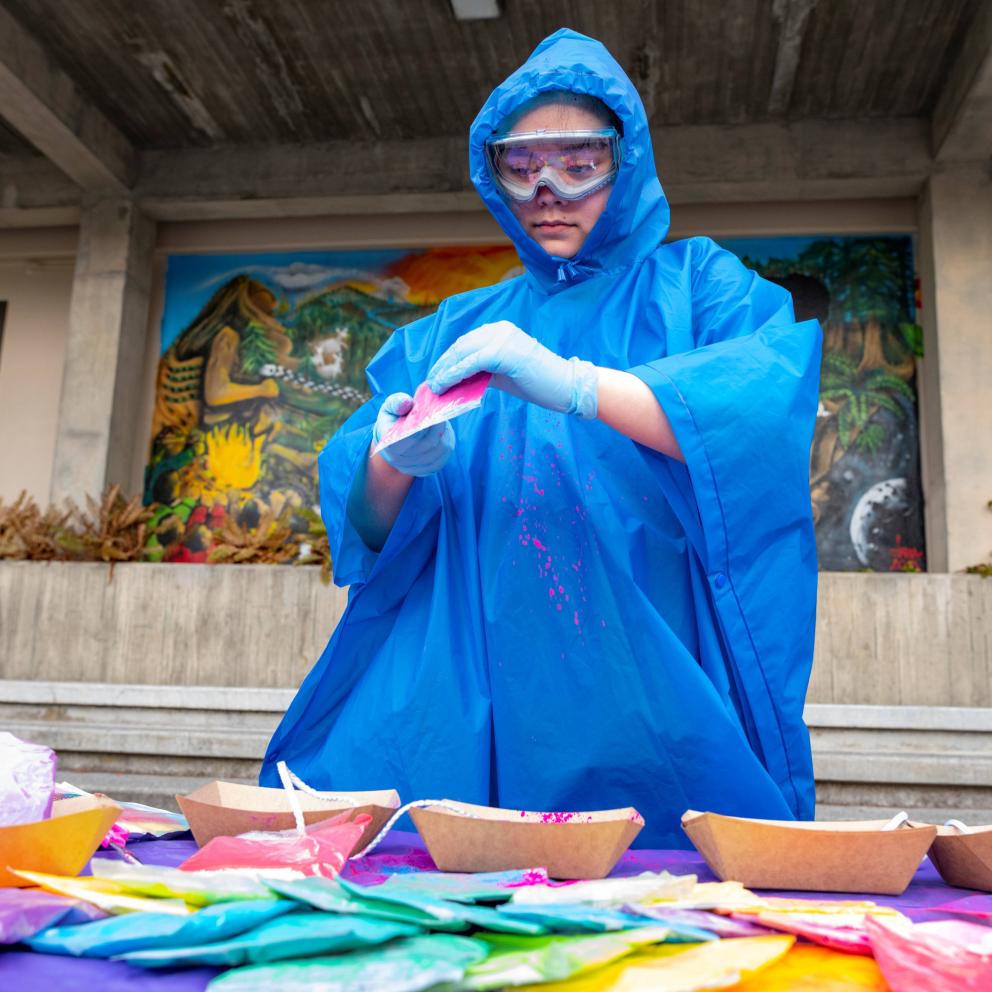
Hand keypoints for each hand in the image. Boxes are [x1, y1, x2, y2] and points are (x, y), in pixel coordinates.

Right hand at [372, 392, 454, 476]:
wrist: (394, 440)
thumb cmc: (393, 419)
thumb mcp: (391, 407)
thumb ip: (397, 402)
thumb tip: (406, 403)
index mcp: (388, 443)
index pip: (409, 437)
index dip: (422, 425)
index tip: (430, 411)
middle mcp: (399, 459)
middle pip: (427, 444)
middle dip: (437, 427)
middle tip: (441, 413)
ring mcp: (413, 467)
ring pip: (437, 452)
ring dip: (443, 436)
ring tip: (442, 422)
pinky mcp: (425, 470)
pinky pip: (441, 459)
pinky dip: (445, 446)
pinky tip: (443, 435)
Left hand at [426, 321, 597, 418]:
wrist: (565, 386)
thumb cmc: (537, 382)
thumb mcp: (503, 372)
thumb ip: (482, 371)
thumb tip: (457, 380)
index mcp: (500, 330)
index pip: (466, 342)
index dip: (448, 359)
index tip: (436, 374)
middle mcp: (498, 329)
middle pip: (460, 346)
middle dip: (442, 365)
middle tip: (429, 383)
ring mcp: (501, 339)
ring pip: (462, 354)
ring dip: (444, 371)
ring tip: (433, 387)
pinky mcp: (502, 353)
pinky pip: (470, 364)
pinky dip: (454, 375)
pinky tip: (444, 385)